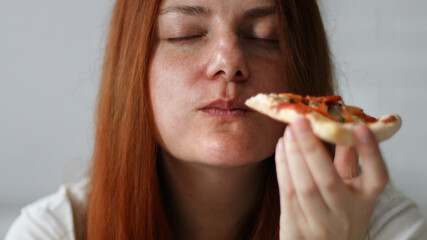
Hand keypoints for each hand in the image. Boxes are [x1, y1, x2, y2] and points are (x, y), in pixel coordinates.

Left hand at [275, 117, 388, 239]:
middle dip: (312, 148)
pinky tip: (281, 147)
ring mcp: (320, 223)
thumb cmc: (338, 216)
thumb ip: (347, 161)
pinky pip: (287, 193)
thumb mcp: (350, 192)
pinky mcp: (296, 227)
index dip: (370, 152)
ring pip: (304, 186)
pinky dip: (283, 167)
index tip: (360, 127)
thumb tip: (342, 125)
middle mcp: (345, 214)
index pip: (376, 176)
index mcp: (365, 201)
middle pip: (328, 179)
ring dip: (293, 155)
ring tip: (288, 131)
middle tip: (300, 121)